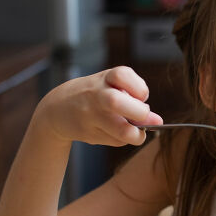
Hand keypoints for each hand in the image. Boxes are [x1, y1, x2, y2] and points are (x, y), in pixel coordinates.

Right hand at [35, 66, 162, 145]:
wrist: (57, 109)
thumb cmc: (95, 94)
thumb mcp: (113, 87)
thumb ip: (137, 100)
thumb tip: (158, 121)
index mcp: (105, 78)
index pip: (122, 75)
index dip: (139, 87)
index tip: (142, 96)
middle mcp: (95, 95)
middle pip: (115, 102)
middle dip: (138, 112)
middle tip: (144, 115)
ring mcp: (90, 115)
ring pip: (119, 130)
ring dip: (135, 135)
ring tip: (136, 132)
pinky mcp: (88, 133)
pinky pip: (114, 141)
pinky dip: (122, 140)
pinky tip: (116, 133)